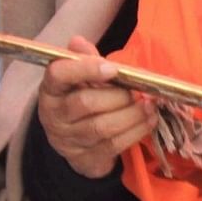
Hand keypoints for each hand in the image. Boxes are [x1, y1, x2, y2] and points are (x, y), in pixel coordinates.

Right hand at [39, 37, 156, 178]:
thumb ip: (84, 59)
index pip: (58, 75)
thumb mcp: (80, 78)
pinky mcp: (85, 159)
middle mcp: (54, 116)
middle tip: (137, 91)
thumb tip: (79, 41)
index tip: (113, 68)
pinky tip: (149, 120)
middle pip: (86, 103)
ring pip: (102, 127)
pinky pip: (113, 145)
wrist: (74, 142)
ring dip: (132, 114)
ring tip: (150, 105)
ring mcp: (68, 140)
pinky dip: (136, 131)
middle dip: (119, 96)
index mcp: (51, 90)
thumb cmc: (81, 99)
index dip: (85, 69)